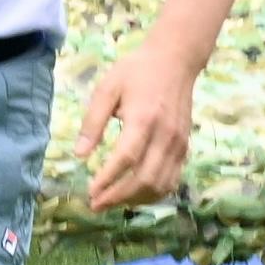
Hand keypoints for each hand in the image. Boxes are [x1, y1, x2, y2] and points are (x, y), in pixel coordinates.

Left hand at [75, 39, 200, 210]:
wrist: (176, 60)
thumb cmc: (136, 71)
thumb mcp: (107, 89)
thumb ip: (92, 122)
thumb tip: (79, 154)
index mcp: (143, 119)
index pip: (126, 158)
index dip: (108, 179)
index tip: (90, 192)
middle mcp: (165, 135)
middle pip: (145, 179)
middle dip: (119, 197)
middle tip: (96, 205)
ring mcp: (179, 144)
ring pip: (161, 185)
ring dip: (136, 200)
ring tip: (112, 202)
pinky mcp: (185, 147)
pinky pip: (172, 179)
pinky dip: (153, 193)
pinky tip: (134, 194)